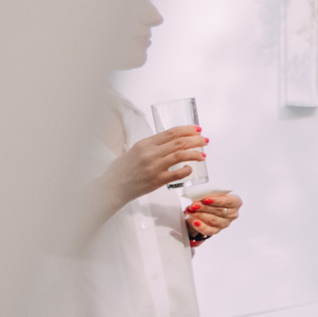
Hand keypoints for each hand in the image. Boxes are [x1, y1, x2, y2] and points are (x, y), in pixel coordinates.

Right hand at [90, 125, 204, 226]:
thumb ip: (150, 146)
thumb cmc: (122, 170)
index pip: (171, 132)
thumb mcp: (134, 150)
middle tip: (204, 140)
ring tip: (203, 155)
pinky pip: (177, 174)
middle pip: (179, 142)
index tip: (197, 129)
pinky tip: (190, 168)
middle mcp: (150, 153)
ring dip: (195, 153)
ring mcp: (154, 167)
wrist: (113, 187)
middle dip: (195, 140)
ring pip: (181, 155)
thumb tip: (169, 141)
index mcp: (145, 144)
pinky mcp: (157, 180)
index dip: (187, 130)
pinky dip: (187, 170)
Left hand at [185, 189, 242, 238]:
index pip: (229, 201)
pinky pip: (209, 230)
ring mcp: (225, 223)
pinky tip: (195, 222)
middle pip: (219, 211)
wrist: (207, 209)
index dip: (217, 201)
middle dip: (204, 208)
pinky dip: (201, 226)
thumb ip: (209, 194)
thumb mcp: (212, 193)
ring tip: (190, 210)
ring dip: (199, 215)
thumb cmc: (212, 199)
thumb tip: (199, 198)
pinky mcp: (217, 230)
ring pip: (213, 220)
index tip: (206, 199)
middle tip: (194, 205)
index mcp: (235, 202)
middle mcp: (232, 214)